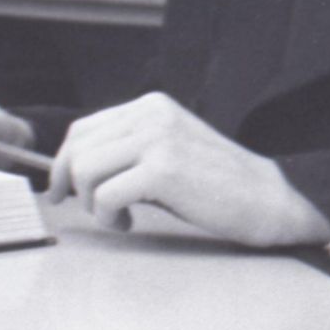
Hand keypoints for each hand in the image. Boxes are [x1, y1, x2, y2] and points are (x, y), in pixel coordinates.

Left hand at [47, 92, 329, 248]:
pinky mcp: (163, 169)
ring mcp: (157, 139)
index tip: (62, 190)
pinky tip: (130, 224)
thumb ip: (129, 149)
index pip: (84, 129)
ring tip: (119, 218)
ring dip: (93, 204)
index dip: (63, 163)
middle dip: (71, 185)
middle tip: (87, 211)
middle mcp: (150, 114)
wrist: (267, 201)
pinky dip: (109, 217)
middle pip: (78, 148)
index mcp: (150, 106)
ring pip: (86, 171)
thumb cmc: (215, 186)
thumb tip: (75, 170)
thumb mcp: (168, 151)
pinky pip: (106, 195)